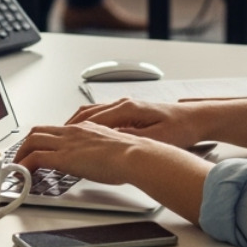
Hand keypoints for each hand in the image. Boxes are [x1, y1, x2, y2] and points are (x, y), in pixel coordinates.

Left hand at [13, 120, 158, 186]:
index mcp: (85, 128)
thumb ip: (99, 153)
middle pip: (39, 131)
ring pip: (32, 140)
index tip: (40, 150)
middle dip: (26, 144)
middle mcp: (73, 132)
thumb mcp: (111, 150)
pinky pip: (35, 158)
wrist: (134, 155)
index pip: (57, 130)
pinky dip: (24, 166)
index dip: (44, 140)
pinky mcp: (63, 157)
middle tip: (21, 158)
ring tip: (17, 168)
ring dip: (21, 154)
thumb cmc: (130, 155)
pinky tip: (22, 176)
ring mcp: (66, 143)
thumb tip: (98, 163)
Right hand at [65, 98, 203, 147]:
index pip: (91, 120)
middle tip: (50, 140)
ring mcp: (126, 106)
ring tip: (61, 138)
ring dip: (74, 125)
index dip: (72, 132)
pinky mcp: (129, 111)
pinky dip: (86, 123)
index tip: (58, 140)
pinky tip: (82, 133)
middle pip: (86, 114)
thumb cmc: (180, 128)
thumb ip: (130, 139)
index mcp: (128, 109)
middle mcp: (124, 104)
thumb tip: (108, 142)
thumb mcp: (155, 138)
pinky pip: (100, 115)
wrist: (196, 119)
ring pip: (91, 113)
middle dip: (66, 127)